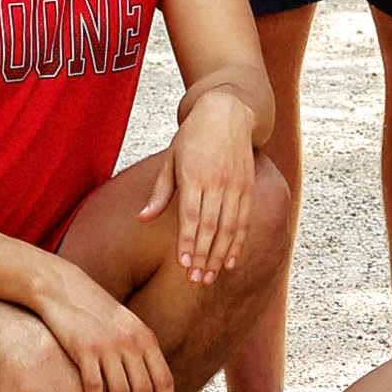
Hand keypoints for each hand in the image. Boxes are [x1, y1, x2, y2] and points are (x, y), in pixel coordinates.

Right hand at [26, 258, 178, 391]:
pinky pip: (95, 386)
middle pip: (146, 390)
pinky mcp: (84, 349)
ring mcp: (107, 345)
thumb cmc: (94, 309)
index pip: (164, 379)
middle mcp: (130, 342)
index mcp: (145, 336)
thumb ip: (140, 347)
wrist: (62, 288)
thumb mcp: (126, 323)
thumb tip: (150, 378)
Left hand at [149, 116, 262, 291]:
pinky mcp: (248, 187)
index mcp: (193, 174)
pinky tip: (232, 261)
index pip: (191, 215)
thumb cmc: (192, 137)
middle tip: (196, 280)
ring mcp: (235, 184)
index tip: (183, 264)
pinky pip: (245, 220)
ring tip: (211, 277)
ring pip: (229, 227)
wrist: (227, 111)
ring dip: (220, 255)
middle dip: (203, 256)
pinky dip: (239, 243)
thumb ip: (160, 192)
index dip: (188, 241)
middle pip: (211, 226)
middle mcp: (216, 181)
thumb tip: (143, 219)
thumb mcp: (170, 159)